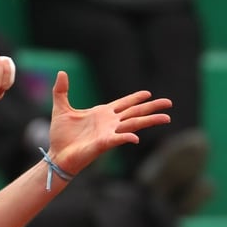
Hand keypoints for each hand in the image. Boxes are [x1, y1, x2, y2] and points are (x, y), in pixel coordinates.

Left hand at [45, 71, 171, 174]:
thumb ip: (61, 91)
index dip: (135, 98)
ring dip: (149, 121)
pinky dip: (126, 137)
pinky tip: (135, 137)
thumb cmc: (61, 135)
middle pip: (134, 113)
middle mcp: (109, 123)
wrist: (57, 154)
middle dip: (151, 107)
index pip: (123, 104)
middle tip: (169, 103)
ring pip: (133, 125)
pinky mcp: (102, 144)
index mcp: (102, 113)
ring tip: (166, 117)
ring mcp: (108, 133)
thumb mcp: (61, 108)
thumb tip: (61, 72)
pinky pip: (117, 139)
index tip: (148, 93)